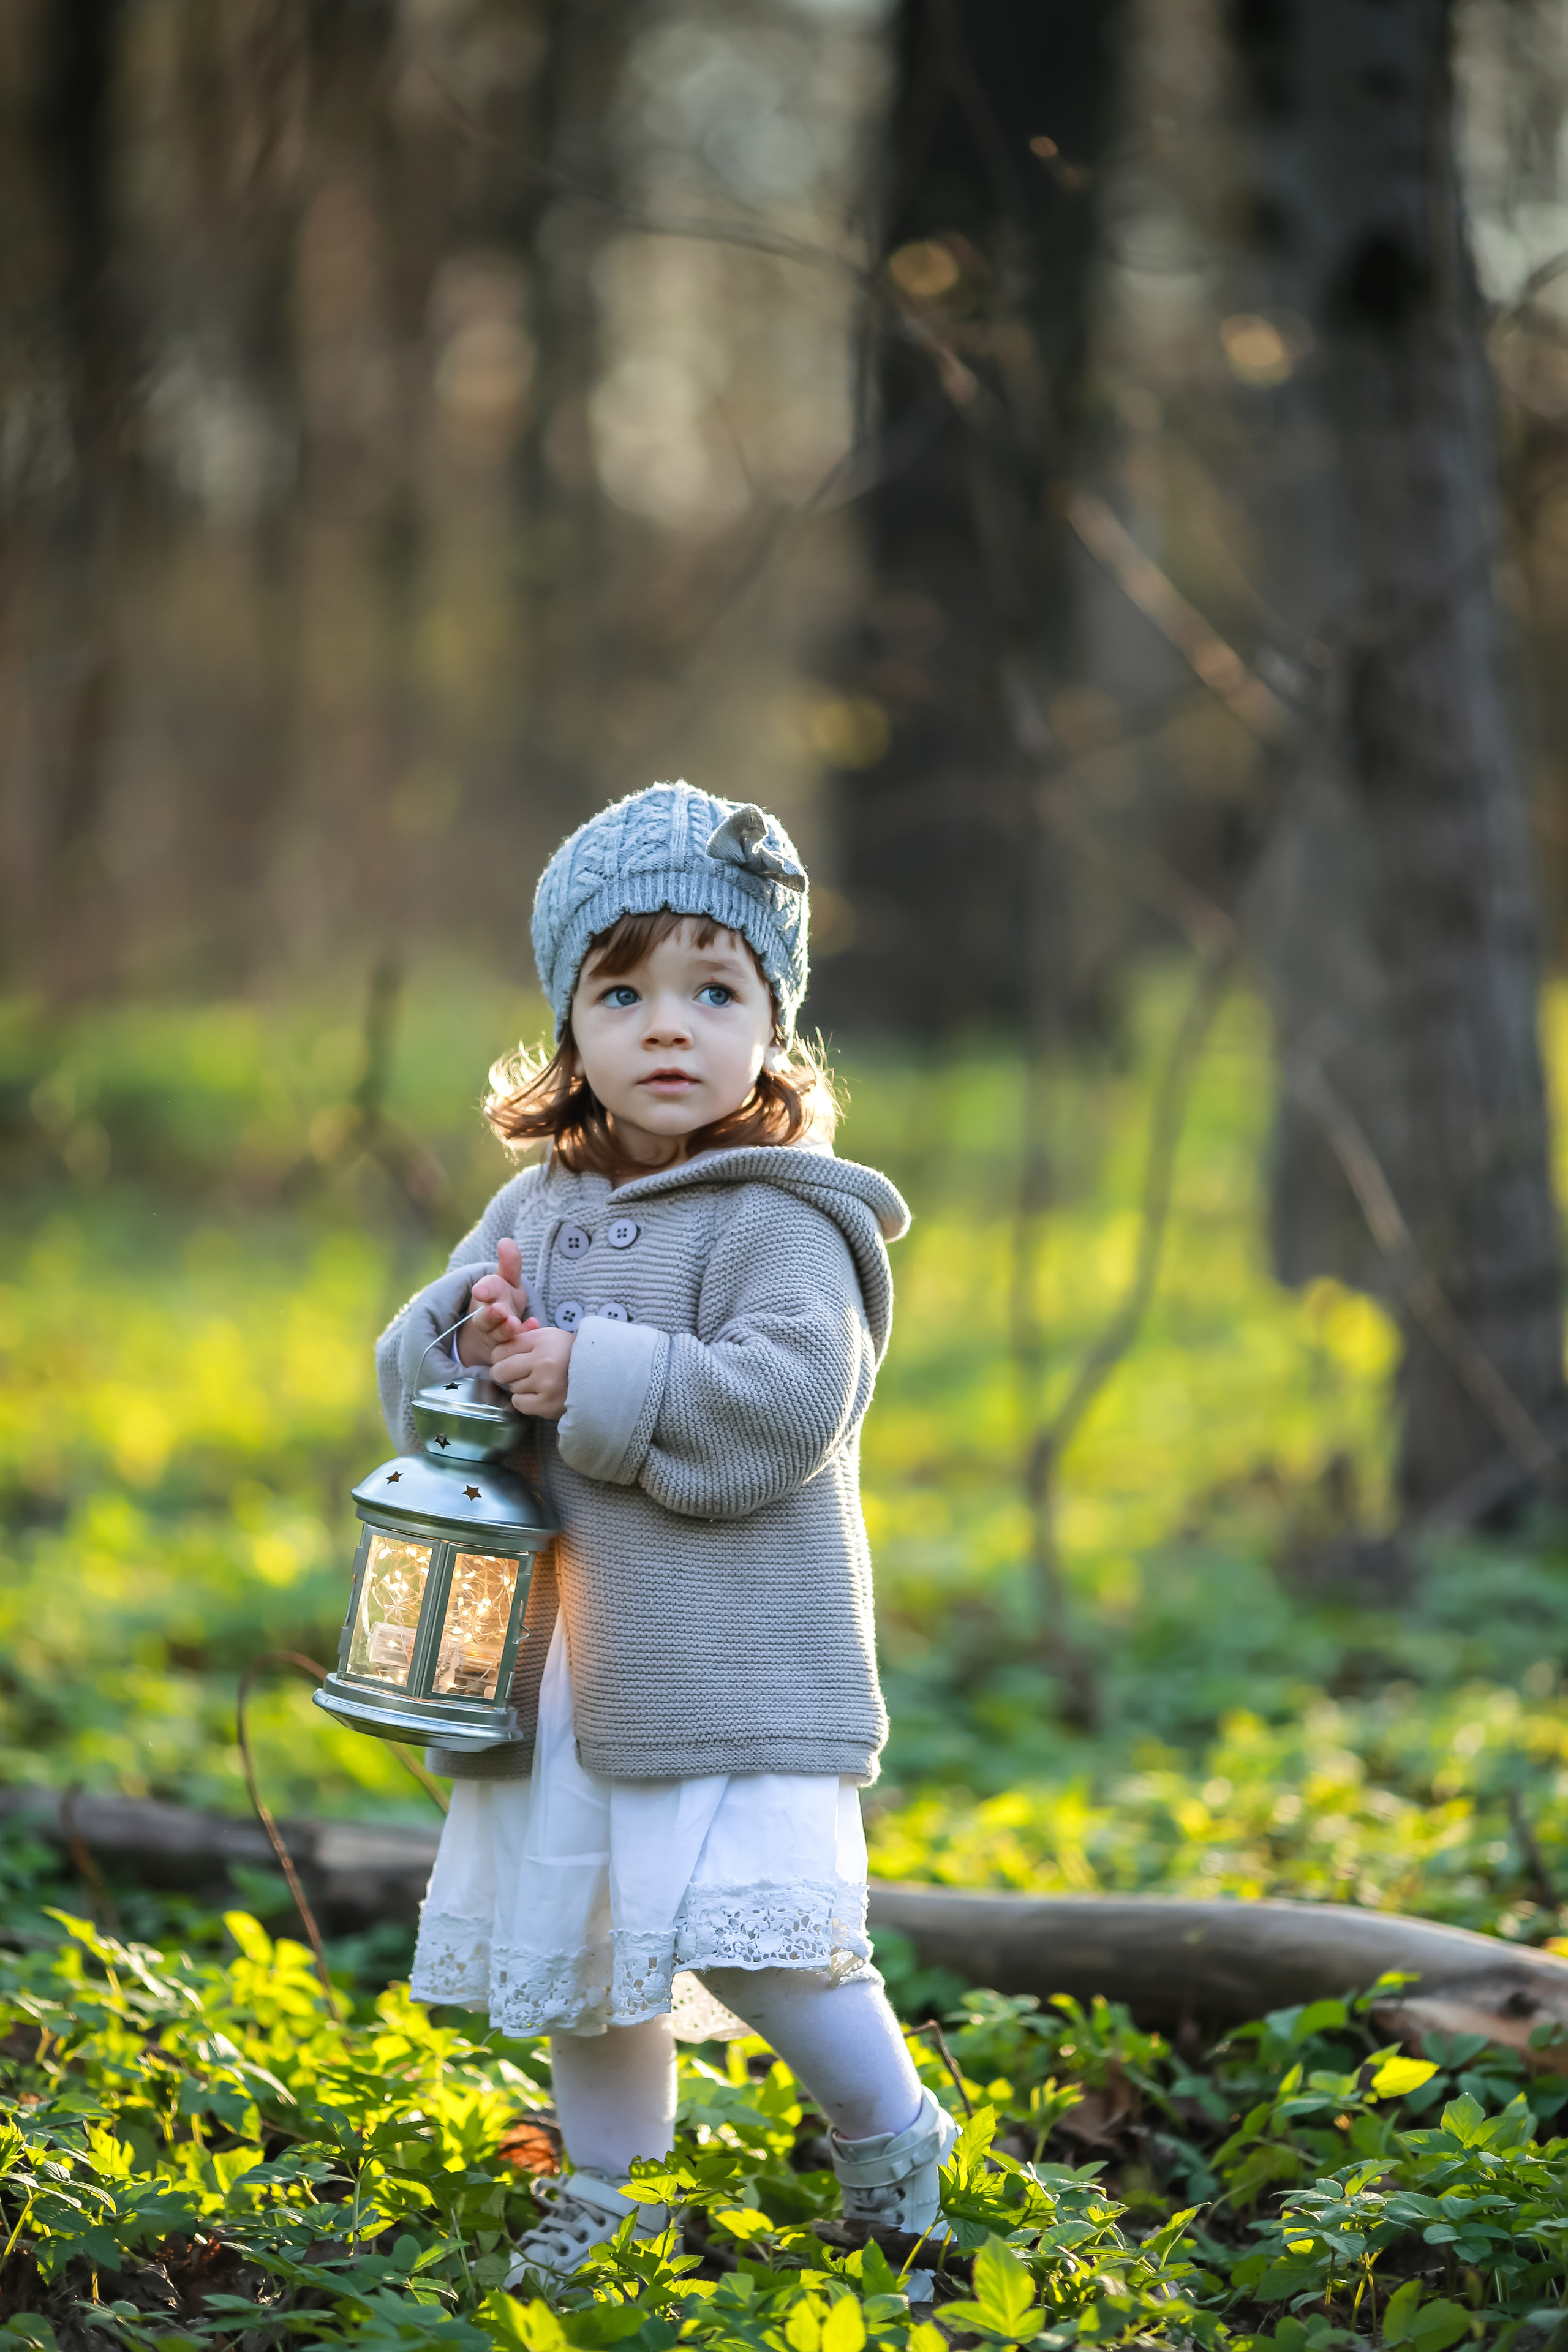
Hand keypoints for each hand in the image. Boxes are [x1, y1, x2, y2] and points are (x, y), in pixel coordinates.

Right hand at [458, 1237, 529, 1366]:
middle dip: (491, 1314)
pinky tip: (534, 1327)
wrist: (491, 1328)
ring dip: (506, 1328)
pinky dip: (524, 1336)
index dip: (483, 1290)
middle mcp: (487, 1314)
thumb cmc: (503, 1297)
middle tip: (500, 1311)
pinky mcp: (504, 1347)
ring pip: (497, 1333)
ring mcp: (495, 1333)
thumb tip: (505, 1241)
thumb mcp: (507, 1279)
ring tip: (515, 1324)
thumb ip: (509, 1263)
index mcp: (488, 1294)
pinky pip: (513, 1345)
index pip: (485, 1289)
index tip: (480, 1290)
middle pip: (485, 1316)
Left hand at [491, 1324, 574, 1420]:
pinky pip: (519, 1403)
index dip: (500, 1357)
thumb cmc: (569, 1354)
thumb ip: (524, 1338)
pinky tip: (539, 1394)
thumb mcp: (550, 1337)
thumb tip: (498, 1348)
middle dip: (503, 1373)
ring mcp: (546, 1384)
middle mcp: (543, 1361)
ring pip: (512, 1387)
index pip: (501, 1350)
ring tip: (539, 1382)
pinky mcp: (548, 1404)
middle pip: (500, 1370)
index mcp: (542, 1340)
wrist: (600, 1374)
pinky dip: (525, 1401)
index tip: (509, 1360)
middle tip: (516, 1374)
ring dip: (520, 1386)